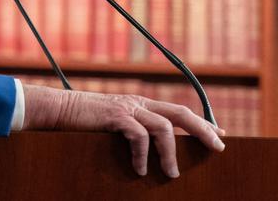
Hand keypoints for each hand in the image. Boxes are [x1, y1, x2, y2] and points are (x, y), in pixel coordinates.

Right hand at [21, 84, 225, 178]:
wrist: (57, 110)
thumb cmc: (84, 123)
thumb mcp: (114, 126)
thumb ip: (133, 133)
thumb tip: (153, 155)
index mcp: (141, 105)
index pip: (178, 111)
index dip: (201, 122)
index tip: (220, 134)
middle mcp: (138, 104)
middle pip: (180, 114)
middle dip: (202, 130)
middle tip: (218, 148)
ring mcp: (127, 109)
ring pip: (163, 127)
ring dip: (171, 153)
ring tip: (171, 174)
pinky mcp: (115, 117)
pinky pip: (138, 135)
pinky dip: (142, 154)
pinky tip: (140, 169)